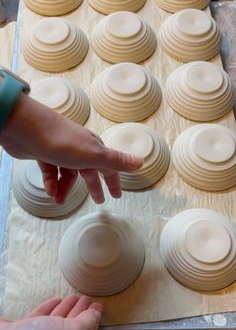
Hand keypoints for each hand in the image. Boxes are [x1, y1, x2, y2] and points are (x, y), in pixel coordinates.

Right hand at [0, 295, 101, 329]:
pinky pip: (40, 320)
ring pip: (56, 325)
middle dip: (80, 314)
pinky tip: (56, 300)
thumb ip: (86, 324)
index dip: (93, 322)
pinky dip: (49, 310)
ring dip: (66, 310)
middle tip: (87, 299)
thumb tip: (95, 314)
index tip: (98, 306)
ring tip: (74, 297)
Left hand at [1, 94, 143, 202]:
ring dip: (65, 188)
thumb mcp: (93, 154)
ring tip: (60, 200)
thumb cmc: (62, 140)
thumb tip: (141, 162)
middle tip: (99, 201)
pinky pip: (50, 171)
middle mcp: (78, 148)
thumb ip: (116, 161)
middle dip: (93, 186)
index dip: (114, 180)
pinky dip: (51, 182)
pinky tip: (50, 192)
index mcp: (93, 148)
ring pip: (67, 173)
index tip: (117, 194)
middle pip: (89, 171)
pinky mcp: (44, 152)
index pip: (108, 166)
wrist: (26, 128)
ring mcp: (60, 150)